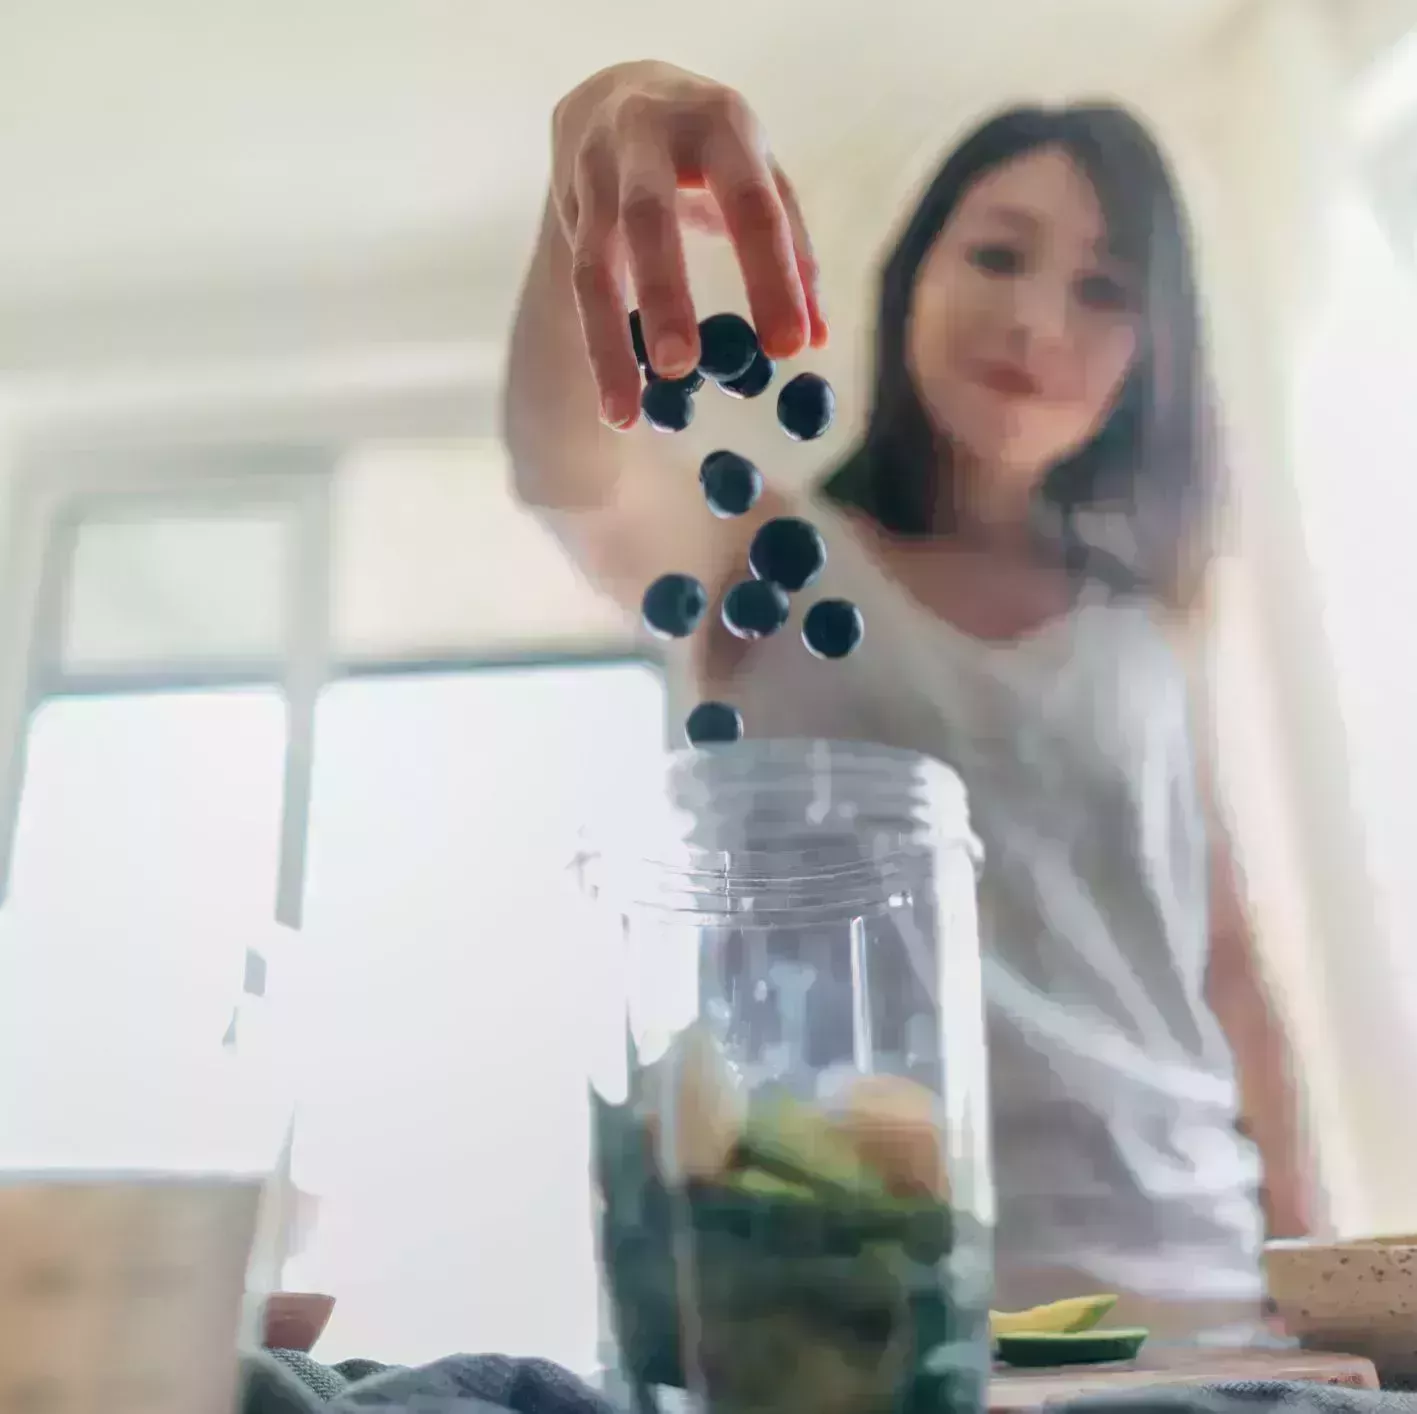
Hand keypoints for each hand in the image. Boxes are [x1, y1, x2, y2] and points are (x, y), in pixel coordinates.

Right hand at [550, 61, 827, 426]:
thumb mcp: (758, 175)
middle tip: (682, 366)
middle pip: (650, 219)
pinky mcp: (568, 206)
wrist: (614, 91)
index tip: (789, 348)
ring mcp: (596, 171)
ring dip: (608, 341)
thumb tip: (815, 339)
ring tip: (626, 412)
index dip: (771, 276)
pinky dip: (598, 348)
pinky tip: (614, 402)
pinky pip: (578, 283)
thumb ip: (790, 249)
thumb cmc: (709, 148)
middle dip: (665, 293)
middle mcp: (647, 139)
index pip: (751, 203)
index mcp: (720, 124)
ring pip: (595, 263)